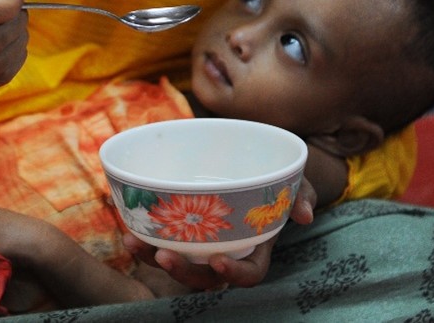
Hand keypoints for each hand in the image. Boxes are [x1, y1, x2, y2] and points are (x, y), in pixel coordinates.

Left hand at [122, 176, 316, 289]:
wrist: (250, 157)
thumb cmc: (274, 173)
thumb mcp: (293, 180)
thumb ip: (300, 193)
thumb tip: (304, 213)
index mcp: (256, 246)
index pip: (250, 274)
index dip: (235, 275)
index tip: (218, 263)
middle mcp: (227, 250)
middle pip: (204, 277)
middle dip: (182, 272)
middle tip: (163, 254)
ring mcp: (202, 240)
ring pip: (178, 262)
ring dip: (153, 257)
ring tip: (133, 242)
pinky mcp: (181, 226)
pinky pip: (161, 239)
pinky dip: (145, 236)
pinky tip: (128, 225)